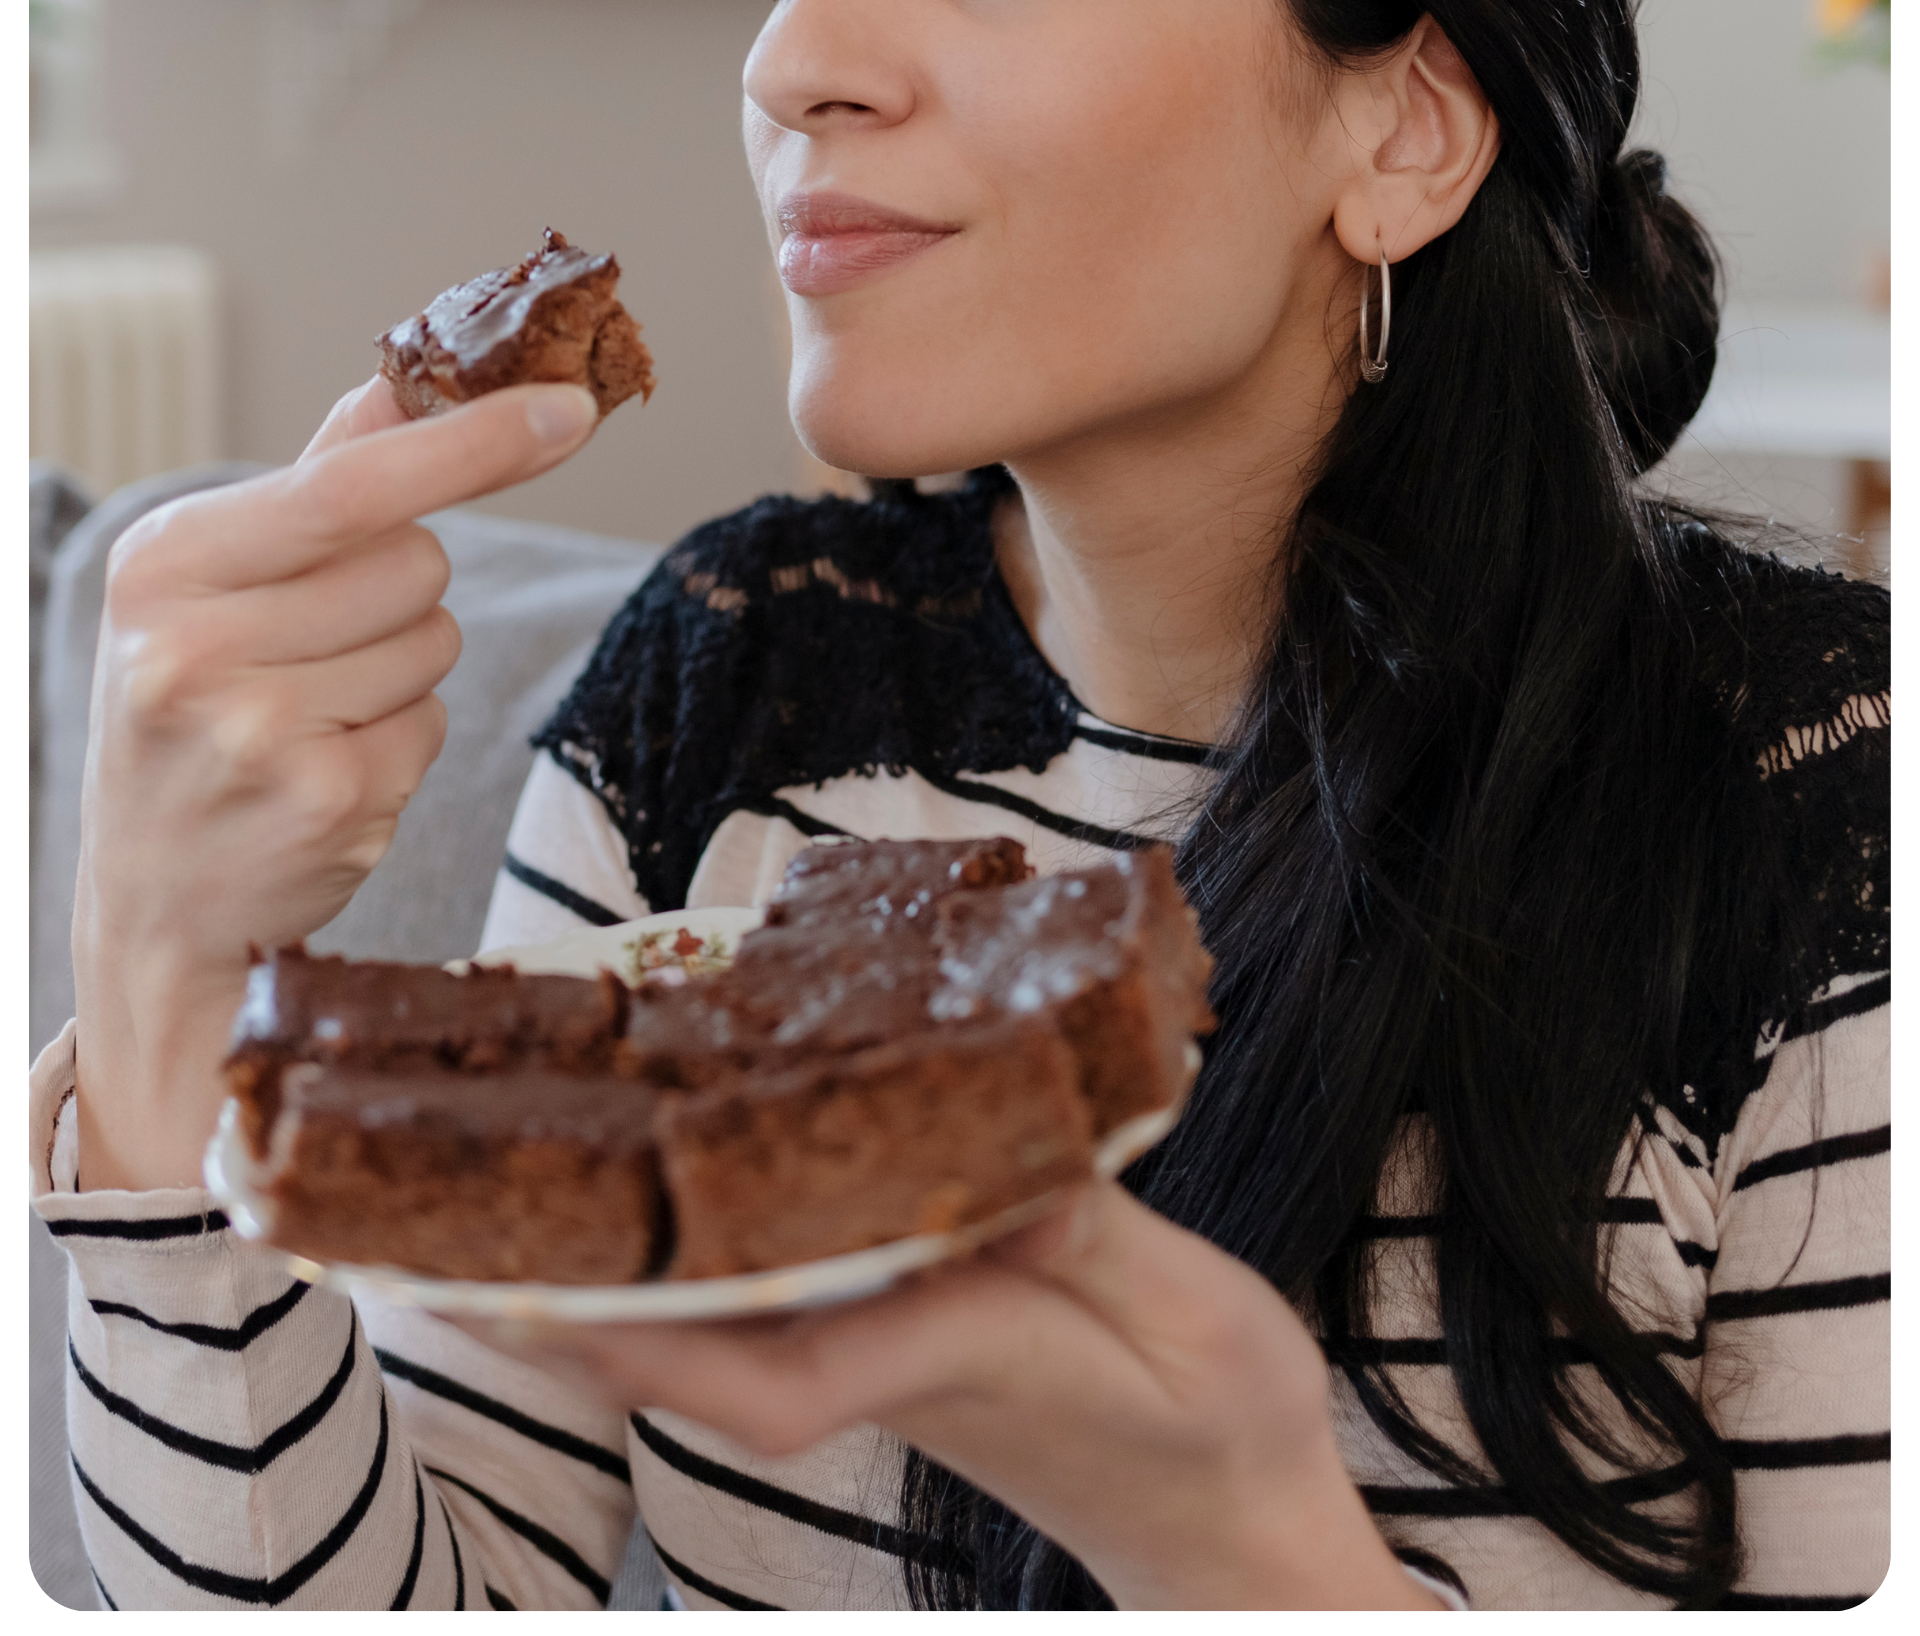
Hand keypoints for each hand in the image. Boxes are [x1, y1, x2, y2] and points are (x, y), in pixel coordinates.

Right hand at [70, 375, 599, 1192]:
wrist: (150, 897)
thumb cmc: (194, 706)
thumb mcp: (217, 579)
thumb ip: (323, 472)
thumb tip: (415, 371)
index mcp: (165, 562)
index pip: (354, 485)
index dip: (474, 442)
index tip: (571, 408)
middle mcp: (192, 646)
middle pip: (418, 564)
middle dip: (403, 592)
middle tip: (316, 647)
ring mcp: (257, 736)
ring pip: (437, 642)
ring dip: (403, 670)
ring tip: (312, 713)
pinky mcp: (324, 807)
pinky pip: (434, 725)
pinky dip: (404, 741)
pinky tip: (327, 770)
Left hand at [456, 1181, 1440, 1612]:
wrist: (1230, 1529)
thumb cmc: (1223, 1429)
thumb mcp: (1201, 1326)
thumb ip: (1103, 1239)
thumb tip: (1017, 1152)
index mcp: (961, 1359)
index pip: (783, 1374)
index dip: (661, 1336)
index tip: (549, 1301)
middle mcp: (890, 1363)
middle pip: (702, 1353)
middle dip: (572, 1303)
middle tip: (431, 1245)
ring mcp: (884, 1357)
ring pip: (715, 1332)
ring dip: (604, 1277)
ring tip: (491, 1202)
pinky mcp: (899, 1339)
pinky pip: (764, 1305)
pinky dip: (686, 1258)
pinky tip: (649, 1197)